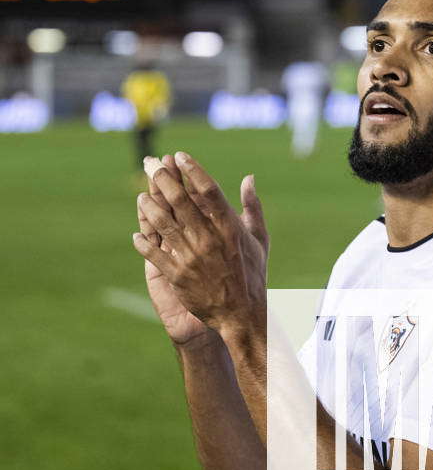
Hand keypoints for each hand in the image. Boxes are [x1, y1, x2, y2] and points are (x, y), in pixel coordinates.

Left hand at [132, 152, 268, 342]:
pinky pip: (155, 254)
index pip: (208, 190)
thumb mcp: (258, 238)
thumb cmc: (252, 273)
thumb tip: (248, 178)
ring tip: (141, 195)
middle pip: (181, 201)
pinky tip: (137, 233)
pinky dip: (145, 243)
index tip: (180, 156)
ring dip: (149, 206)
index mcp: (229, 227)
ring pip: (163, 224)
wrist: (242, 314)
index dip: (192, 170)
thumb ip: (252, 207)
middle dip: (163, 179)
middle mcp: (209, 238)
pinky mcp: (178, 276)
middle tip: (151, 164)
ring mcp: (191, 257)